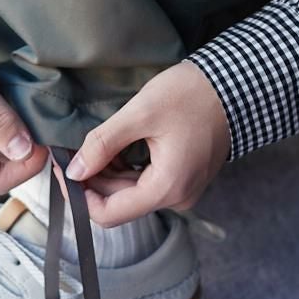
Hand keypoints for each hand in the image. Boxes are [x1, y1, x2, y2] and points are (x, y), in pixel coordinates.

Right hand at [0, 0, 43, 195]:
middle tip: (56, 127)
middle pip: (1, 163)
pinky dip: (16, 114)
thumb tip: (25, 153)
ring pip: (2, 141)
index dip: (26, 168)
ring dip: (24, 131)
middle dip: (29, 150)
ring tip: (47, 113)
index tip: (50, 143)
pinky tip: (32, 100)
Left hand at [66, 62, 230, 225]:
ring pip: (131, 194)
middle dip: (91, 181)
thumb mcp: (140, 114)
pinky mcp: (184, 177)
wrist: (235, 85)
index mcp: (167, 188)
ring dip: (107, 175)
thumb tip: (73, 170)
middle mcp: (177, 197)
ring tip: (91, 147)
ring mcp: (183, 189)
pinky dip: (125, 170)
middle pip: (119, 204)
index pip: (109, 214)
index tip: (63, 169)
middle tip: (69, 153)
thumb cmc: (192, 95)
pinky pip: (146, 183)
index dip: (79, 196)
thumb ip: (102, 144)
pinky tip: (114, 148)